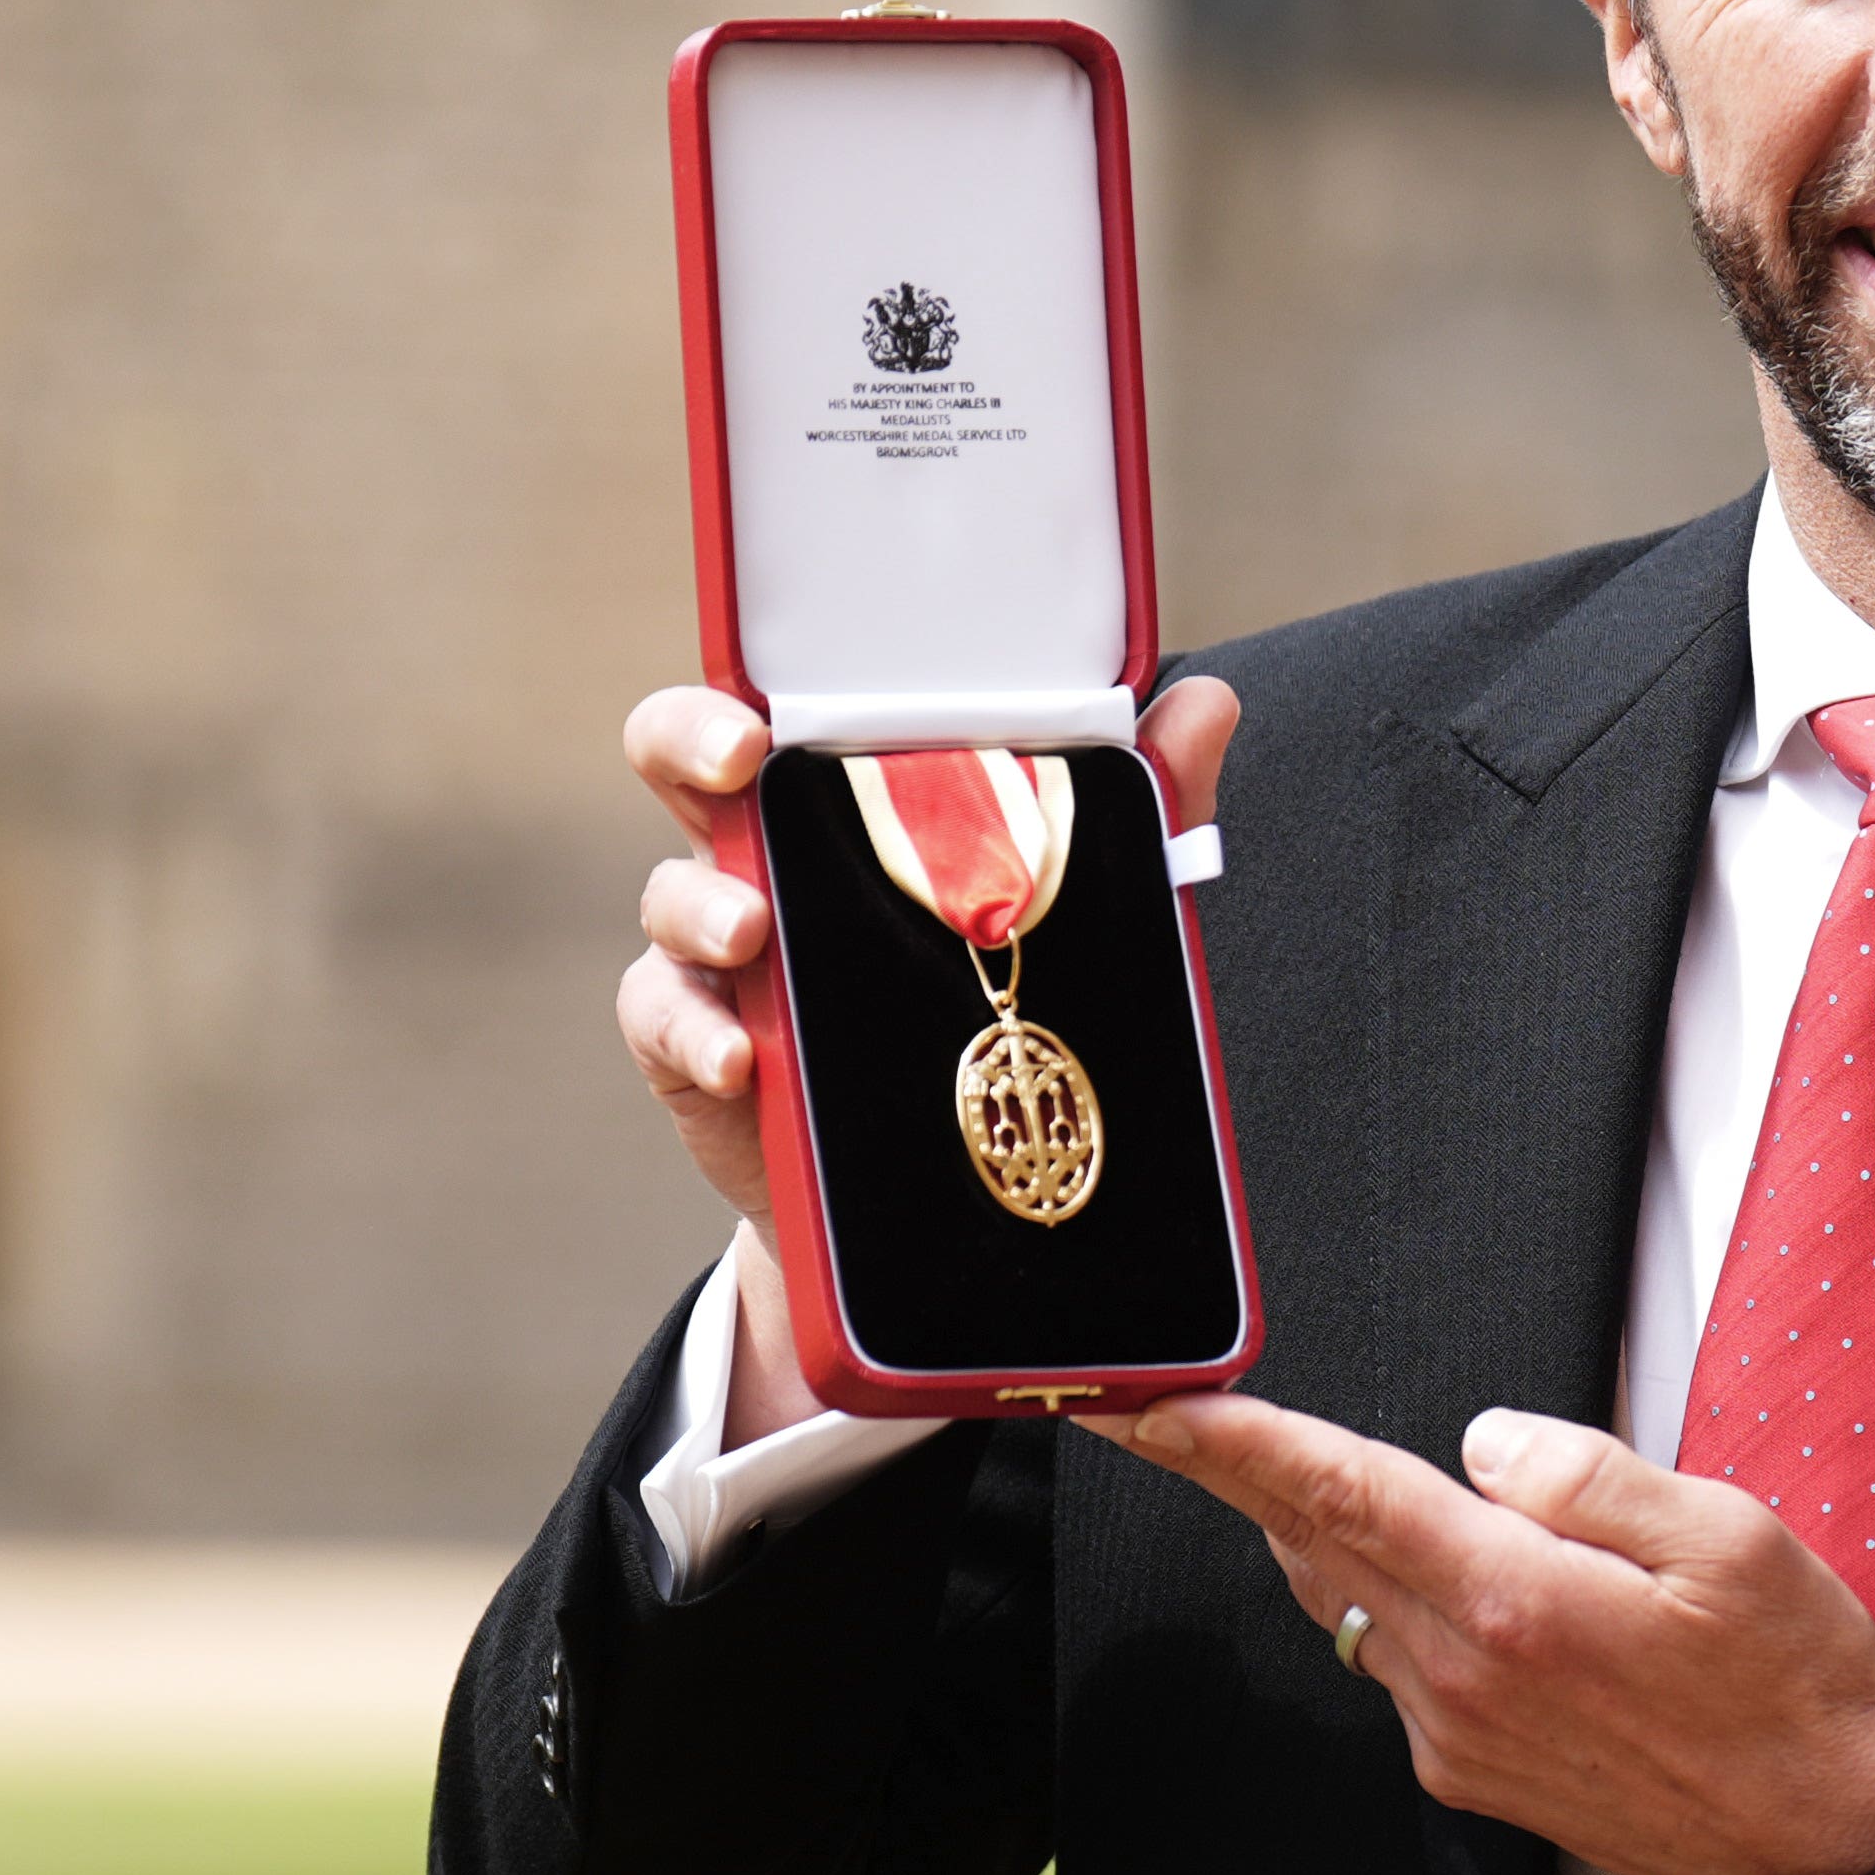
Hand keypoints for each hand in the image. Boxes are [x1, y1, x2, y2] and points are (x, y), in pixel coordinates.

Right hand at [619, 674, 1240, 1444]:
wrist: (941, 1180)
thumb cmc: (997, 997)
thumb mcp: (1075, 905)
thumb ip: (1139, 806)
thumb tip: (1209, 701)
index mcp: (844, 798)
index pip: (773, 708)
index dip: (744, 695)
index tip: (765, 716)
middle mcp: (768, 853)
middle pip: (682, 761)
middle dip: (689, 744)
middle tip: (741, 764)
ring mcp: (723, 951)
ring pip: (672, 898)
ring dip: (703, 907)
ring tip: (751, 934)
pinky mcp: (698, 1042)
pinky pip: (666, 1019)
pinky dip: (696, 1036)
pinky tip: (744, 1060)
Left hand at [1082, 1393, 1874, 1874]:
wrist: (1824, 1835)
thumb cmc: (1792, 1684)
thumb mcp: (1726, 1535)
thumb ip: (1587, 1474)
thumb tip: (1482, 1443)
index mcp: (1518, 1601)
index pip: (1345, 1495)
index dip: (1238, 1443)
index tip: (1156, 1409)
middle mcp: (1464, 1675)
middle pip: (1317, 1545)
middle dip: (1232, 1474)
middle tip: (1155, 1418)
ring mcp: (1457, 1733)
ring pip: (1349, 1606)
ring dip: (1312, 1535)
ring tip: (1280, 1471)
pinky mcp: (1468, 1772)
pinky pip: (1393, 1664)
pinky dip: (1383, 1602)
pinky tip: (1421, 1570)